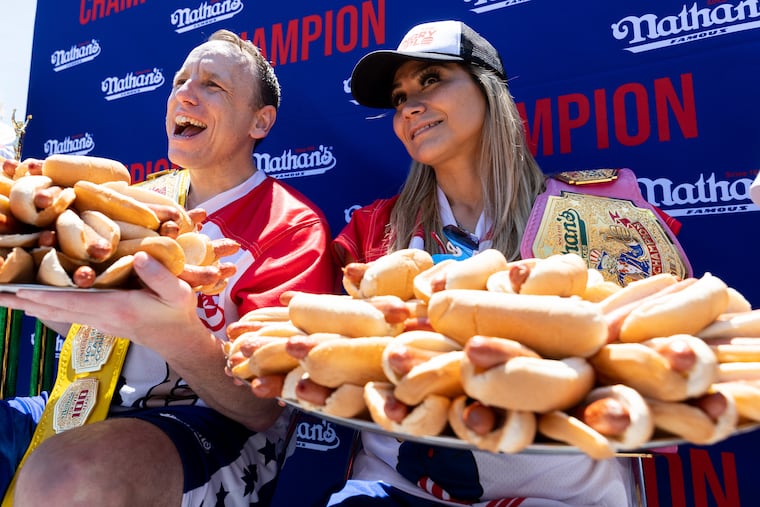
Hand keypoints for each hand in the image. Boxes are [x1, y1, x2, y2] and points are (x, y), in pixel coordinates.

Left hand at [0, 251, 203, 355]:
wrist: (179, 339)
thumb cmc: (178, 313)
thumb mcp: (178, 292)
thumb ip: (159, 276)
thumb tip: (140, 255)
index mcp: (116, 307)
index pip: (73, 301)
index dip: (45, 295)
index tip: (18, 290)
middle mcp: (101, 316)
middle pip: (55, 309)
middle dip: (24, 301)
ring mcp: (98, 321)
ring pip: (56, 313)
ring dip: (29, 305)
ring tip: (4, 298)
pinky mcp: (100, 320)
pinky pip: (65, 313)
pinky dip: (45, 307)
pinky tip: (33, 303)